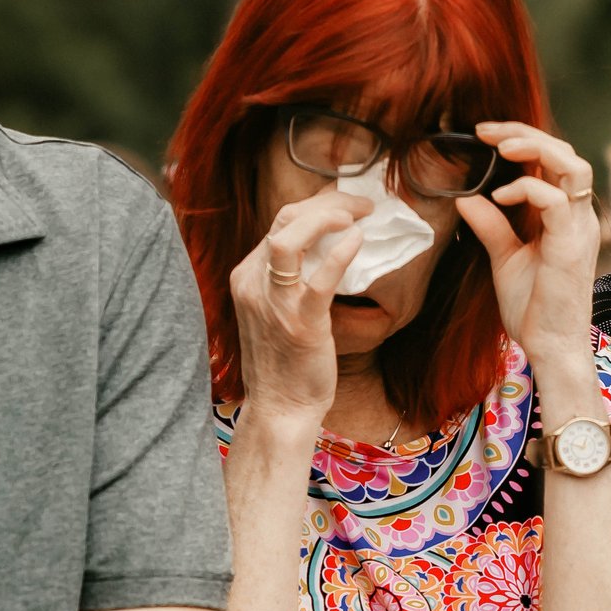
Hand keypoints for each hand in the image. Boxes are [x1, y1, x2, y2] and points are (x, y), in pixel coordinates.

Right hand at [228, 186, 370, 427]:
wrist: (280, 406)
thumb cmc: (287, 360)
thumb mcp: (278, 309)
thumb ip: (291, 279)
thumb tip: (328, 249)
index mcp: (247, 276)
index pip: (280, 222)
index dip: (318, 206)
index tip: (348, 206)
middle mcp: (253, 283)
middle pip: (285, 220)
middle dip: (327, 204)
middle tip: (363, 205)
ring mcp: (274, 303)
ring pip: (289, 240)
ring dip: (326, 218)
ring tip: (357, 216)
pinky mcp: (300, 323)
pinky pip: (318, 280)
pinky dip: (340, 255)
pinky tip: (358, 241)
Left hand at [456, 123, 601, 388]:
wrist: (549, 346)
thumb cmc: (534, 308)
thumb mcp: (504, 258)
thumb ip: (491, 225)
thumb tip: (465, 197)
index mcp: (567, 217)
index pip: (555, 160)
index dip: (523, 139)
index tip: (484, 136)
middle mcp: (579, 217)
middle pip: (566, 152)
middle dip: (526, 134)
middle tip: (486, 132)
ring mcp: (579, 229)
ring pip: (573, 165)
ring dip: (535, 148)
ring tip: (501, 147)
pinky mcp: (571, 246)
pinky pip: (556, 200)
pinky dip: (527, 188)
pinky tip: (500, 195)